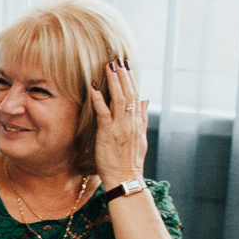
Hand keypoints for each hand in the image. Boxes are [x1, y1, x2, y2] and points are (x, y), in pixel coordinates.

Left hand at [88, 58, 148, 186]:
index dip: (130, 80)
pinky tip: (93, 87)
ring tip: (108, 66)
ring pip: (118, 99)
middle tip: (117, 59)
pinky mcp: (108, 133)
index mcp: (137, 122)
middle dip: (123, 75)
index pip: (135, 96)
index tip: (126, 65)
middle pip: (128, 93)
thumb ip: (142, 118)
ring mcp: (120, 127)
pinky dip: (98, 99)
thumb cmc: (130, 162)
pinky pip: (103, 113)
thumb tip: (145, 100)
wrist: (126, 179)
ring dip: (113, 81)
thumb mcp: (140, 138)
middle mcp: (130, 122)